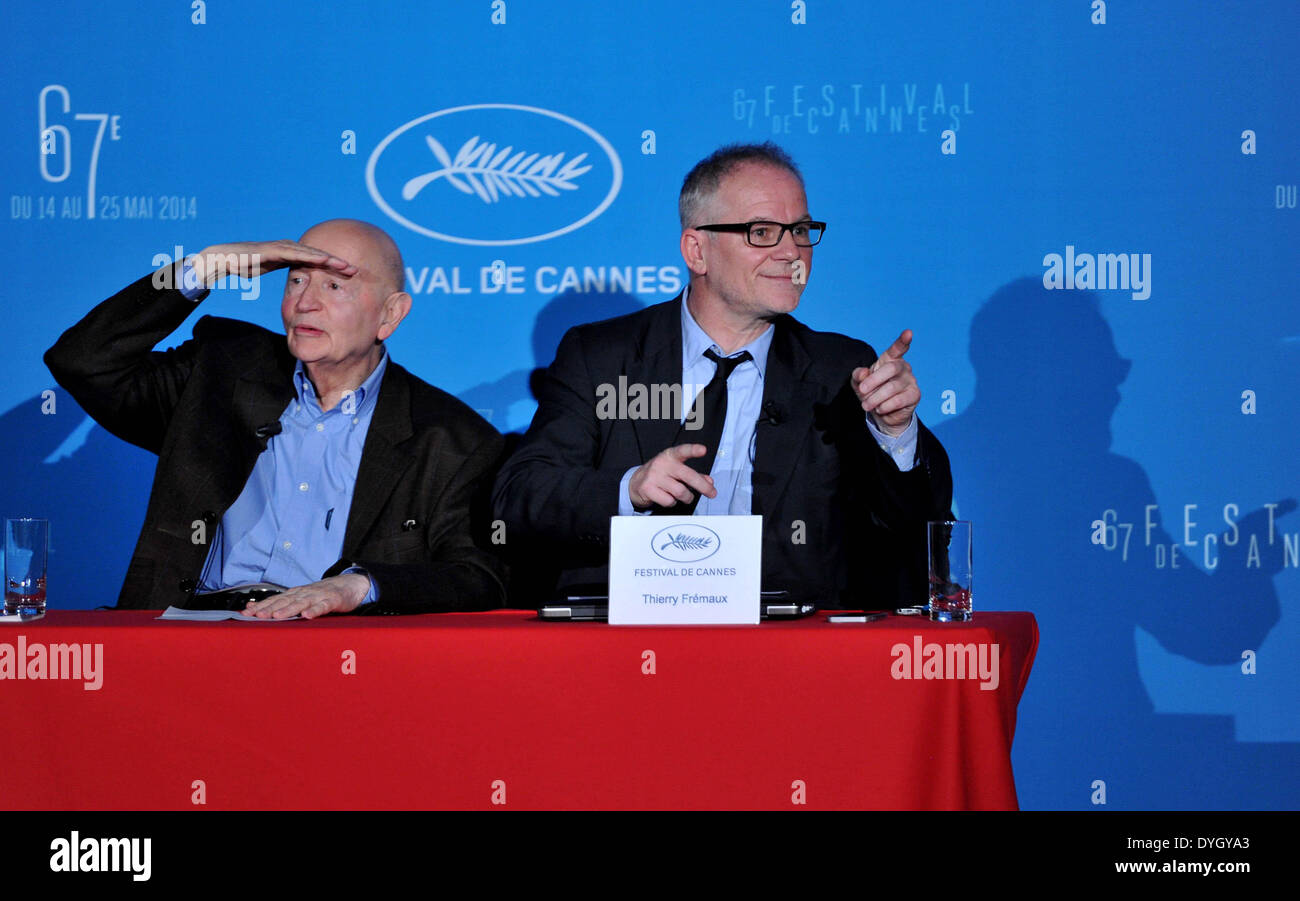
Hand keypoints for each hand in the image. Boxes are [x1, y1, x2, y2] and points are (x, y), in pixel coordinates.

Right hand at [189, 239, 356, 287]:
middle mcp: (287, 247)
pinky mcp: (272, 249)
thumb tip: (291, 279)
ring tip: (346, 266)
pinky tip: (324, 259)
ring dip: (329, 259)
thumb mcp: (268, 269)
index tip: (349, 275)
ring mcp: (280, 247)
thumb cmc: (243, 264)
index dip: (332, 267)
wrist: (222, 258)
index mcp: (288, 254)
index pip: (315, 261)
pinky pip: (295, 253)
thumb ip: (280, 270)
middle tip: (356, 270)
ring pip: (310, 253)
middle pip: (317, 255)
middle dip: (337, 262)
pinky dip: (311, 256)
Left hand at [243, 573, 369, 619]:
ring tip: (278, 616)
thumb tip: (253, 609)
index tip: (247, 613)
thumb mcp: (301, 597)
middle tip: (257, 616)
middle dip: (270, 608)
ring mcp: (318, 596)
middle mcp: (304, 593)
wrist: (348, 584)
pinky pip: (323, 606)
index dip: (261, 606)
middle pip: (285, 601)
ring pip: (301, 603)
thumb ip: (281, 603)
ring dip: (289, 609)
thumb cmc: (321, 594)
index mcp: (295, 594)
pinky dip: (314, 610)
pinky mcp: (332, 600)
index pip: (275, 600)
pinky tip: (307, 616)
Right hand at [627, 443, 717, 509]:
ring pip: (681, 492)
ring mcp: (654, 476)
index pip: (683, 451)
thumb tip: (709, 482)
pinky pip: (669, 501)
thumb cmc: (660, 475)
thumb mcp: (676, 470)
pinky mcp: (648, 489)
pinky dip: (672, 503)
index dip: (693, 450)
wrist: (636, 483)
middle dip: (703, 487)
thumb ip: (694, 475)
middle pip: (688, 476)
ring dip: (687, 497)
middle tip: (712, 493)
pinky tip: (668, 498)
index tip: (703, 450)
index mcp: (670, 456)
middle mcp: (662, 464)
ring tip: (685, 496)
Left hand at [851, 329, 919, 435]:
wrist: (882, 414)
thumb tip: (863, 374)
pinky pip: (898, 400)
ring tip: (867, 405)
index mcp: (890, 360)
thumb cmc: (872, 392)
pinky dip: (884, 406)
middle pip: (890, 368)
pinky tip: (880, 408)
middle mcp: (903, 367)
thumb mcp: (859, 383)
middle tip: (862, 391)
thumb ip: (857, 376)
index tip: (908, 333)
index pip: (897, 349)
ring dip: (875, 398)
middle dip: (873, 381)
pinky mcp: (915, 394)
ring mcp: (911, 380)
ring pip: (891, 388)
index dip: (902, 341)